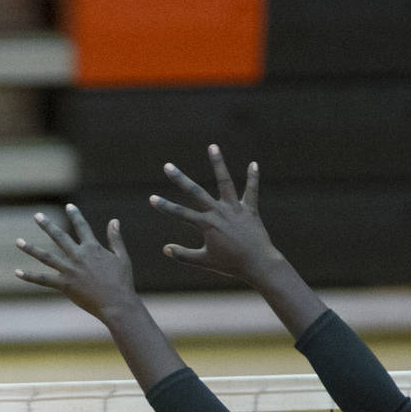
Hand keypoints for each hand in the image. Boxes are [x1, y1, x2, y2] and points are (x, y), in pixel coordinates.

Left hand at [15, 203, 141, 323]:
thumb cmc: (122, 282)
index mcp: (92, 248)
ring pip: (45, 256)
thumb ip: (115, 238)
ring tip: (18, 241)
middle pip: (59, 236)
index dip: (75, 215)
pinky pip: (43, 280)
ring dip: (31, 248)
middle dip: (47, 225)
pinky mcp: (64, 284)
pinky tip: (17, 272)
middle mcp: (78, 256)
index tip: (69, 206)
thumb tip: (114, 220)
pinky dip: (30, 276)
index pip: (82, 226)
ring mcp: (69, 270)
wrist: (116, 303)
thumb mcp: (122, 257)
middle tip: (37, 216)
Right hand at [150, 144, 281, 281]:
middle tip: (167, 166)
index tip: (152, 198)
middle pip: (196, 192)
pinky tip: (253, 164)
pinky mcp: (250, 209)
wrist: (258, 264)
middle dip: (180, 179)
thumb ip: (184, 255)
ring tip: (212, 147)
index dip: (165, 206)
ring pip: (225, 182)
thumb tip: (165, 249)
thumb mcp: (204, 262)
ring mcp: (235, 209)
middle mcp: (219, 212)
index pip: (180, 214)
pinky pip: (252, 191)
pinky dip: (253, 177)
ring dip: (218, 163)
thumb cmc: (231, 265)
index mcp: (207, 225)